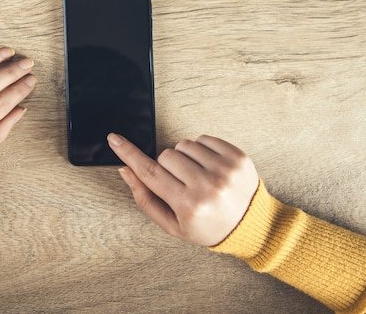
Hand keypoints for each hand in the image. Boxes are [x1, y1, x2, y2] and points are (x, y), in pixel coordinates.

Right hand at [108, 133, 258, 246]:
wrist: (250, 226)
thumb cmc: (207, 226)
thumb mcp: (172, 224)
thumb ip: (145, 198)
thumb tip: (127, 170)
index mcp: (188, 205)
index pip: (150, 172)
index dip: (128, 154)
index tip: (114, 139)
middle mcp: (207, 186)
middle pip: (165, 156)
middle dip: (167, 167)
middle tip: (181, 183)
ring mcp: (224, 170)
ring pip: (183, 144)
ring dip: (184, 157)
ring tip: (197, 176)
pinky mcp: (236, 157)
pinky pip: (203, 138)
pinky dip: (201, 150)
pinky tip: (208, 167)